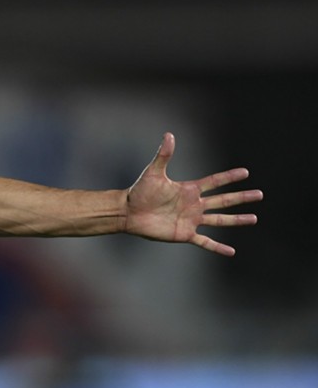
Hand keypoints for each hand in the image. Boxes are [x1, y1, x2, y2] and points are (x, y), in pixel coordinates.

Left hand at [123, 133, 261, 255]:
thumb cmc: (139, 191)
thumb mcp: (154, 172)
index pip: (214, 182)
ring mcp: (191, 220)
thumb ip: (163, 155)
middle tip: (259, 194)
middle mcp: (194, 205)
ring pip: (220, 220)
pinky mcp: (185, 234)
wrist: (128, 212)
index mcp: (189, 190)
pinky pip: (205, 242)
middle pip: (223, 200)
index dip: (229, 177)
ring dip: (237, 220)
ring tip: (254, 219)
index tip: (245, 172)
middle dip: (241, 198)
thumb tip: (169, 135)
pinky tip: (231, 252)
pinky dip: (218, 247)